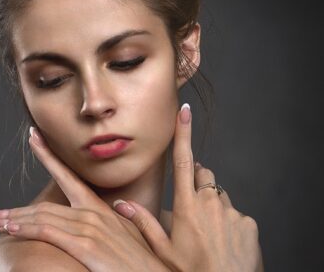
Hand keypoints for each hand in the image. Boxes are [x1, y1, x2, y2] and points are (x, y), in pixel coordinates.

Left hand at [0, 127, 169, 271]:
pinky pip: (48, 232)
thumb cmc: (145, 258)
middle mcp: (93, 213)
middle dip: (18, 209)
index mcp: (101, 208)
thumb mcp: (135, 231)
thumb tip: (119, 203)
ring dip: (15, 219)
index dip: (48, 155)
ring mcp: (89, 228)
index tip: (34, 138)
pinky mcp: (86, 245)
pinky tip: (9, 229)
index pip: (69, 176)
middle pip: (46, 206)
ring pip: (42, 217)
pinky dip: (25, 228)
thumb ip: (127, 214)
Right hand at [112, 104, 263, 271]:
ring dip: (211, 204)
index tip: (185, 112)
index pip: (184, 161)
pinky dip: (227, 221)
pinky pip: (235, 213)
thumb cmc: (192, 271)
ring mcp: (232, 211)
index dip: (183, 134)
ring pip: (218, 196)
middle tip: (190, 206)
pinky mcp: (248, 222)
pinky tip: (222, 240)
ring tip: (206, 231)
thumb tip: (121, 204)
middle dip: (197, 180)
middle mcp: (210, 202)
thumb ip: (143, 222)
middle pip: (204, 174)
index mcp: (187, 206)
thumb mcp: (163, 249)